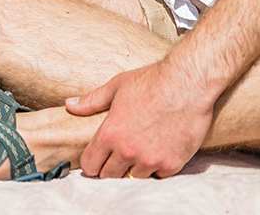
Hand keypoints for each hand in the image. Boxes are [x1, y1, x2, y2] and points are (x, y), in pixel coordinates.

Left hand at [65, 58, 216, 178]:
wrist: (189, 82)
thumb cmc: (154, 80)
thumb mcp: (117, 86)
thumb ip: (92, 100)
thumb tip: (70, 105)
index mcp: (110, 133)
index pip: (90, 165)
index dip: (92, 162)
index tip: (98, 158)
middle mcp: (128, 151)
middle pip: (109, 176)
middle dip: (111, 167)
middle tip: (119, 155)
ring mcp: (150, 160)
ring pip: (133, 178)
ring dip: (134, 168)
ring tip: (141, 150)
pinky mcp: (171, 164)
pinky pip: (157, 176)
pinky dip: (157, 168)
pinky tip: (159, 150)